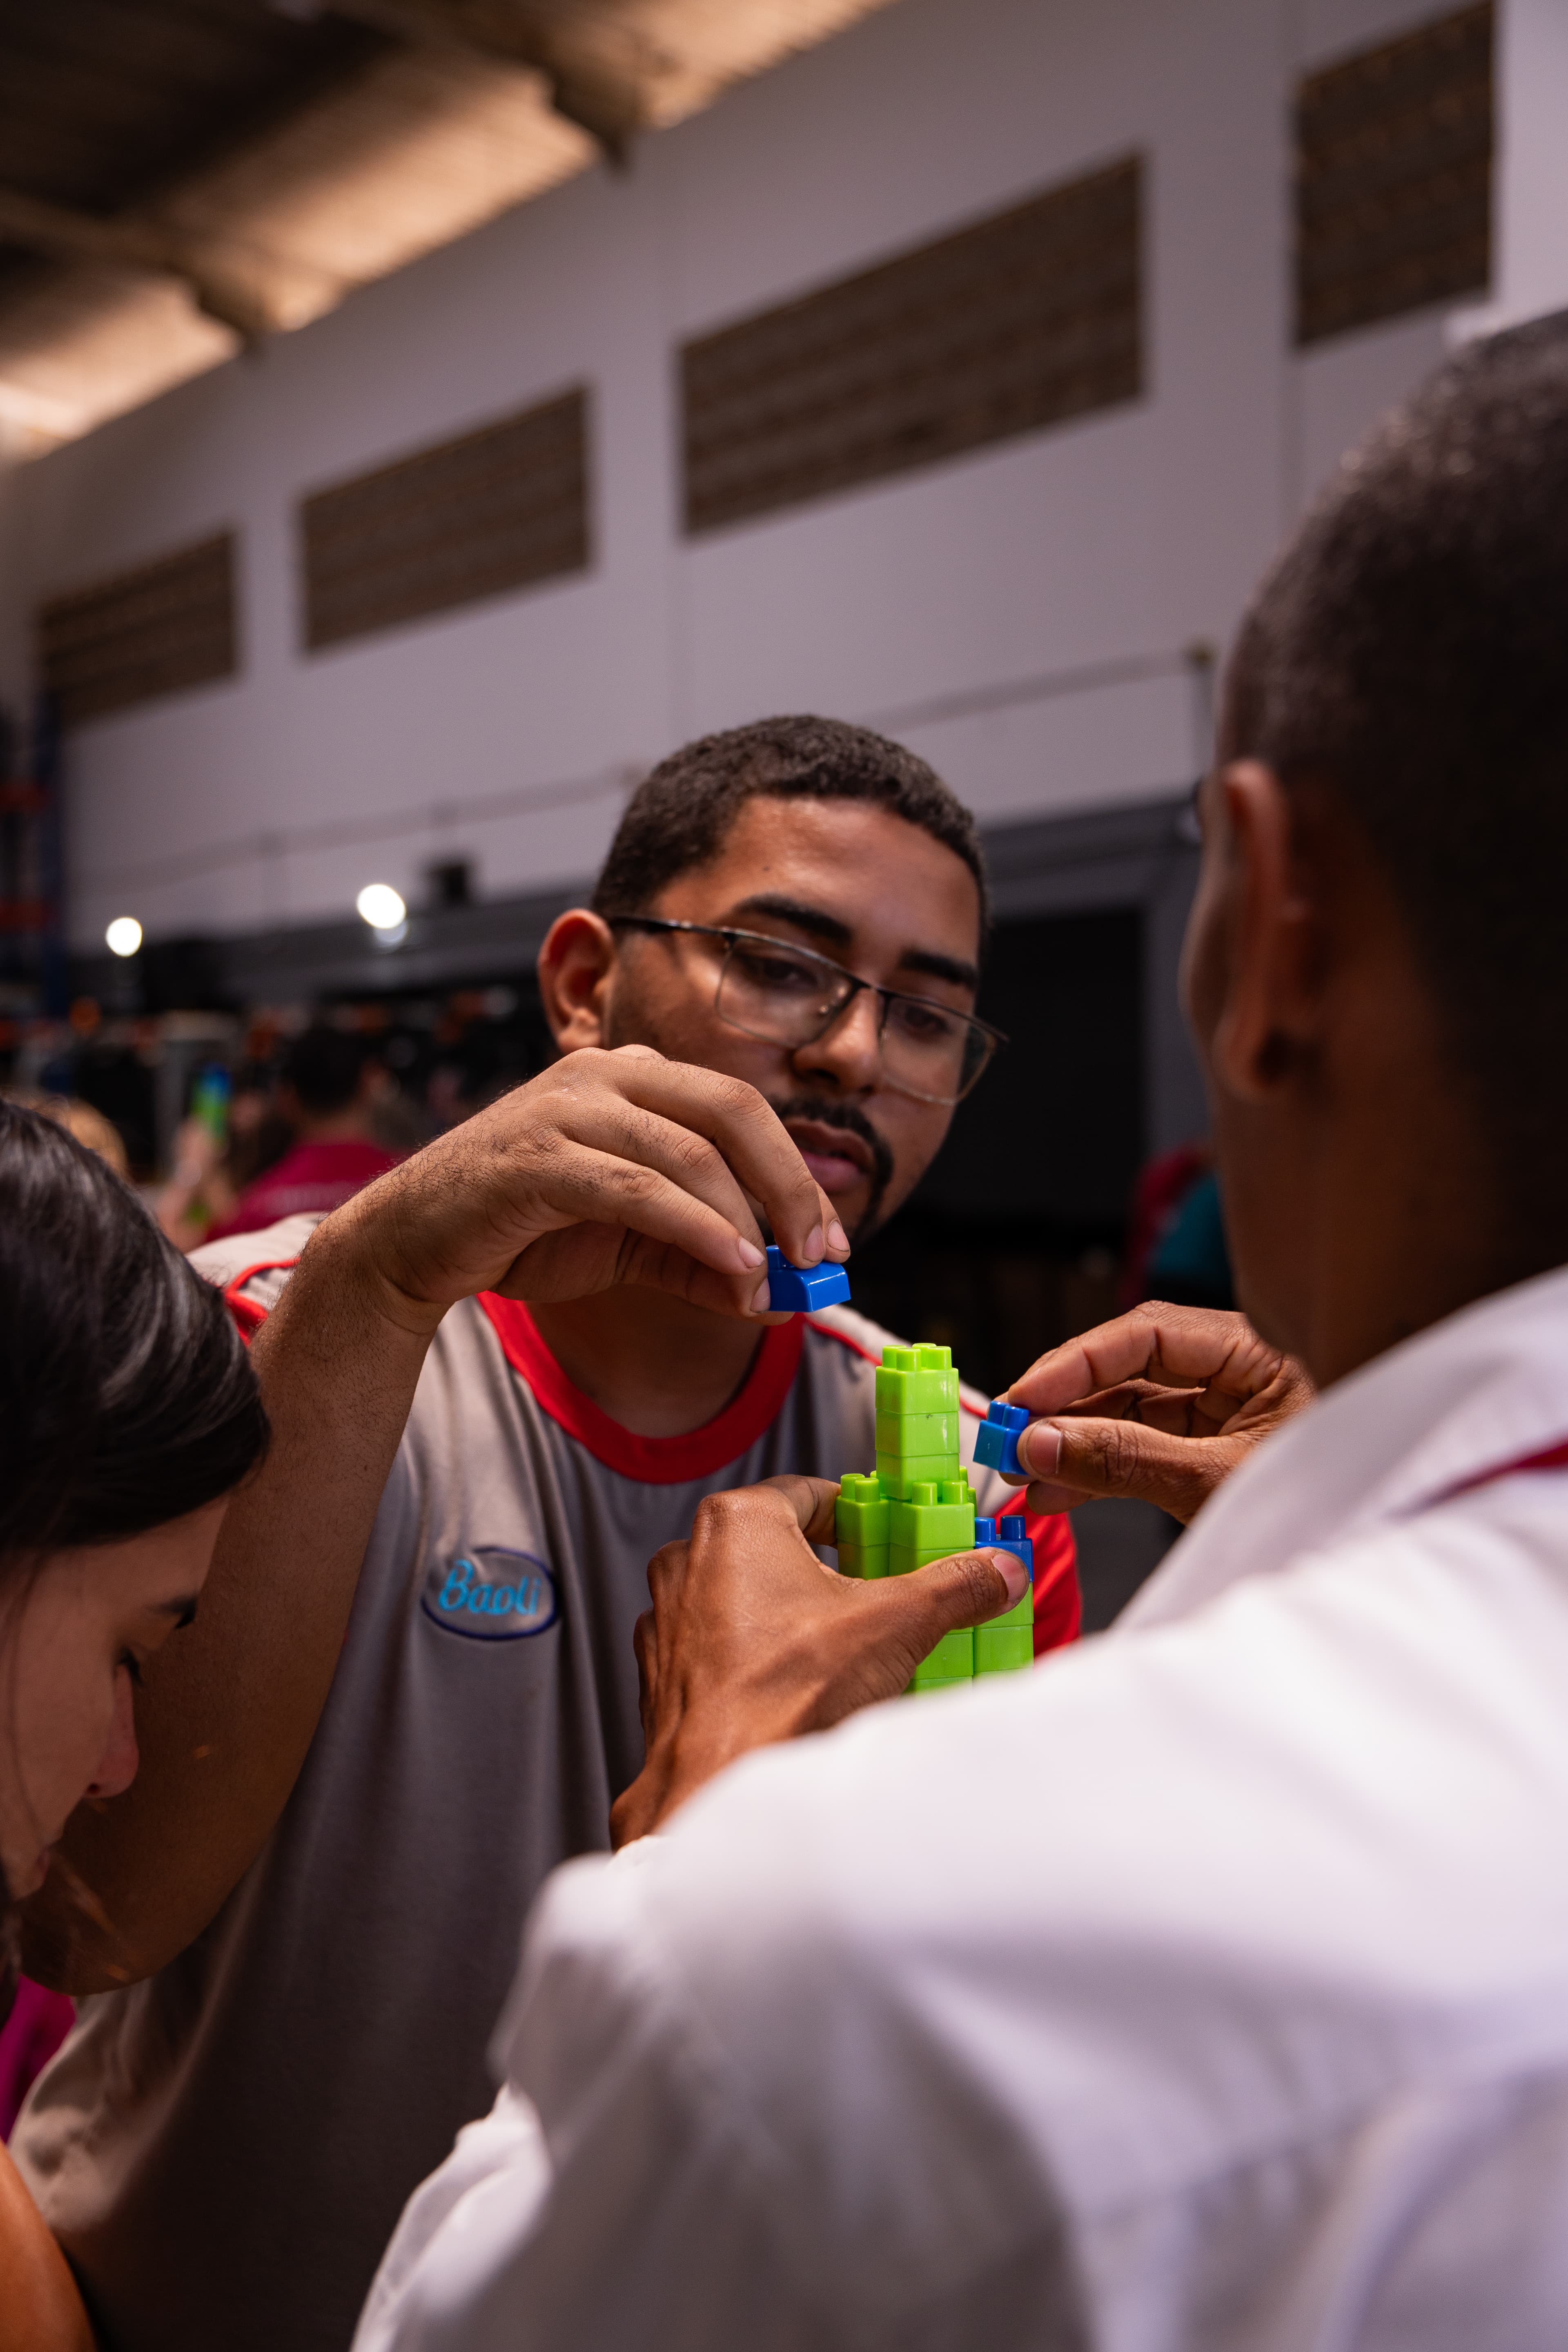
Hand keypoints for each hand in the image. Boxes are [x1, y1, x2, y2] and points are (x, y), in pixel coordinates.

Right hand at [328, 1046, 849, 1332]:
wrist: (414, 1244)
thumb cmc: (529, 1231)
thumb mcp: (636, 1246)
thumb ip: (706, 1261)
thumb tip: (786, 1296)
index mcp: (637, 1077)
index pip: (743, 1108)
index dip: (798, 1171)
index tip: (835, 1242)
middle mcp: (606, 1072)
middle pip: (732, 1110)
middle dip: (790, 1185)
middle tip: (823, 1254)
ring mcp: (566, 1106)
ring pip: (688, 1150)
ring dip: (744, 1219)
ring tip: (772, 1277)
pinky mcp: (534, 1155)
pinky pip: (636, 1187)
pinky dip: (696, 1227)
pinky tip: (732, 1265)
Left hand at [610, 1476, 1026, 1845]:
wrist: (721, 1783)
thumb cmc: (784, 1695)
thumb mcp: (896, 1624)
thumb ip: (953, 1586)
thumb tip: (995, 1572)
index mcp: (736, 1522)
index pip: (808, 1493)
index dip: (856, 1514)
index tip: (886, 1536)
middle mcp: (688, 1559)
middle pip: (776, 1544)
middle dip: (828, 1568)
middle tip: (874, 1595)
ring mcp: (668, 1617)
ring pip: (743, 1596)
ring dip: (788, 1613)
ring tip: (838, 1648)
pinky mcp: (662, 1670)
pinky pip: (719, 1645)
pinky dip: (755, 1655)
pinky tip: (794, 1685)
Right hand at [1003, 1303, 1313, 1523]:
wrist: (1365, 1568)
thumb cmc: (1323, 1512)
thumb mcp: (1212, 1485)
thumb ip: (1124, 1459)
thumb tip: (1039, 1442)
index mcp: (1258, 1353)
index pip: (1147, 1335)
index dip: (1075, 1364)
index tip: (1022, 1399)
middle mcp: (1238, 1371)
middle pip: (1131, 1368)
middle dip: (1065, 1404)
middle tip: (1009, 1437)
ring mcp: (1225, 1411)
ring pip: (1130, 1410)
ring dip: (1074, 1441)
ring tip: (1025, 1474)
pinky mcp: (1213, 1450)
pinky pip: (1144, 1445)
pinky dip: (1100, 1467)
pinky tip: (1058, 1490)